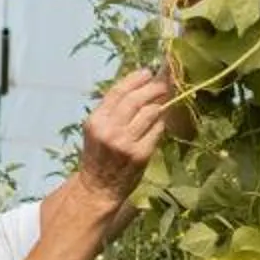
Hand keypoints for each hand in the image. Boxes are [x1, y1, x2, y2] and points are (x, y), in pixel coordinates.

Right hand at [79, 68, 174, 208]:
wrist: (98, 187)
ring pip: (150, 113)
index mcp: (96, 120)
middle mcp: (109, 130)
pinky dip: (161, 122)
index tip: (148, 72)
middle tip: (163, 84)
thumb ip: (113, 109)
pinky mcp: (140, 154)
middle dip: (153, 88)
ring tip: (163, 101)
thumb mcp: (97, 128)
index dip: (136, 79)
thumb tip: (139, 85)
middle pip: (136, 99)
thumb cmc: (98, 155)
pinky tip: (160, 121)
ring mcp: (126, 143)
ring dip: (160, 104)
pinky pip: (157, 130)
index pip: (118, 91)